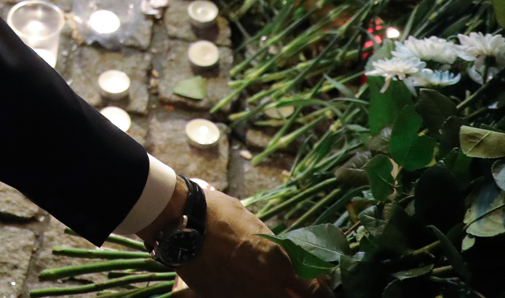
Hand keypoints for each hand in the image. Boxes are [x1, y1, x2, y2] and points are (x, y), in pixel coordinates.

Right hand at [139, 180, 331, 297]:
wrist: (181, 224)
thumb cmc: (217, 214)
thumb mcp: (252, 222)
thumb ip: (270, 243)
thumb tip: (281, 255)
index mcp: (278, 261)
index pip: (314, 289)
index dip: (321, 292)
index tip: (323, 291)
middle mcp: (266, 285)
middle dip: (296, 294)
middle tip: (296, 290)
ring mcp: (244, 296)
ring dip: (271, 293)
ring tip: (266, 286)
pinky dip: (245, 295)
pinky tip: (242, 288)